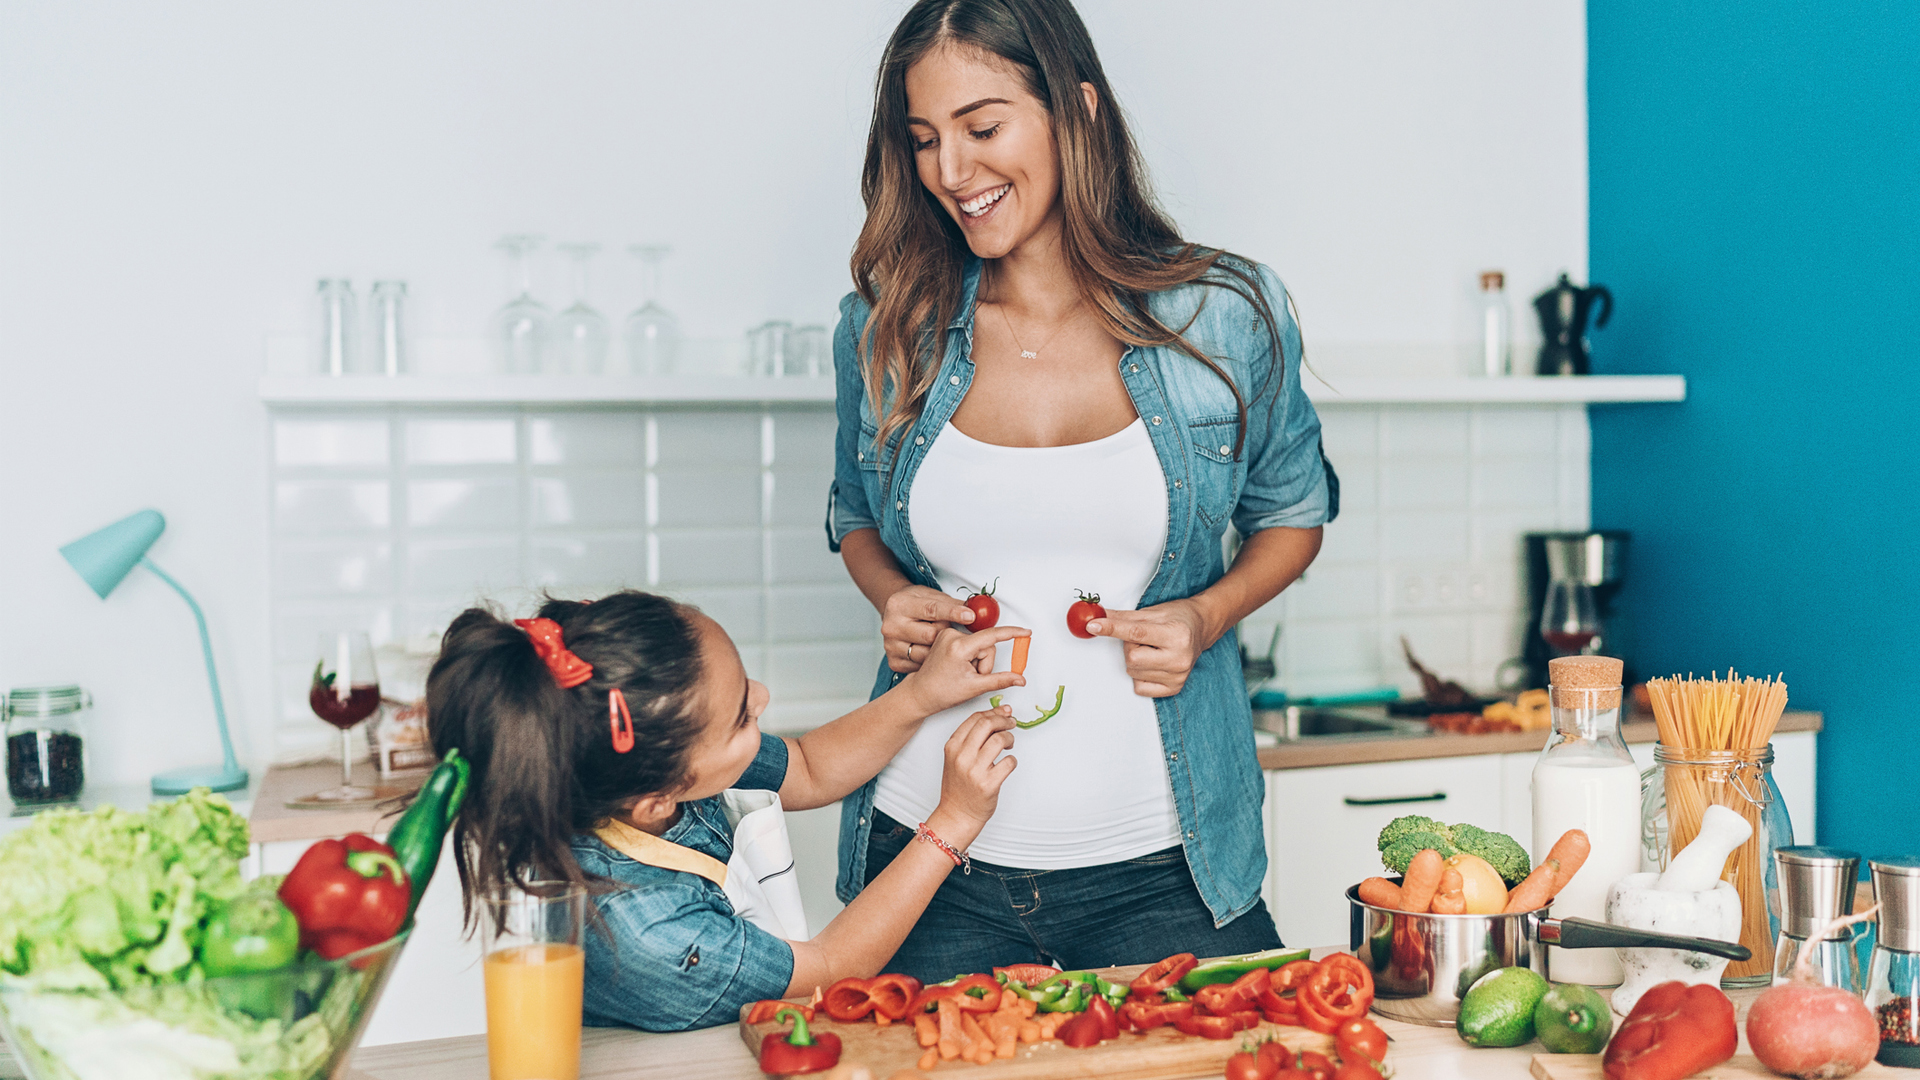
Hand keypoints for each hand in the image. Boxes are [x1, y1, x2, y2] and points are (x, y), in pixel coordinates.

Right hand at [881, 585, 975, 672]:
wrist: (895, 615)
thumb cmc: (916, 604)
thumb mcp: (932, 596)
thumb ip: (951, 603)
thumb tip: (974, 610)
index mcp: (899, 605)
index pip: (931, 610)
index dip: (952, 613)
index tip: (970, 616)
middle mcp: (891, 626)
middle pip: (930, 635)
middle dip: (946, 634)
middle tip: (953, 632)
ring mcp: (891, 646)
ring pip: (927, 654)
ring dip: (940, 651)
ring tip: (942, 645)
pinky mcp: (894, 662)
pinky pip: (920, 666)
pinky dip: (932, 663)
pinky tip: (934, 656)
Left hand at [899, 625, 1028, 715]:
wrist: (920, 693)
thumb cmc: (941, 692)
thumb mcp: (975, 688)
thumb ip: (1001, 681)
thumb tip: (1020, 679)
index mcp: (959, 646)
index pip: (992, 636)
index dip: (1012, 633)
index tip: (1026, 631)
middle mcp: (952, 635)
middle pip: (987, 645)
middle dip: (985, 663)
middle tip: (972, 677)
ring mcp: (948, 634)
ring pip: (980, 645)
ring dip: (978, 661)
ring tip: (963, 673)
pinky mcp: (947, 636)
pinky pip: (971, 643)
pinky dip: (970, 656)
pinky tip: (959, 666)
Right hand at [933, 706, 1017, 833]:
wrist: (957, 814)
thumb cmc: (958, 786)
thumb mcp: (955, 758)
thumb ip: (971, 738)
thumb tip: (997, 715)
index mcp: (952, 747)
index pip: (975, 719)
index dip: (993, 711)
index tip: (1004, 712)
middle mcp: (962, 757)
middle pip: (987, 724)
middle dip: (1003, 720)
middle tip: (1011, 723)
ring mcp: (975, 771)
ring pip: (1000, 740)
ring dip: (1009, 739)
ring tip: (1009, 745)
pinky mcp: (989, 784)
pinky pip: (1009, 762)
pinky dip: (1012, 760)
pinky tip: (1007, 764)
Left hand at [1084, 598, 1214, 697]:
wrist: (1201, 628)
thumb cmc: (1178, 618)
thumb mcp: (1152, 612)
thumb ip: (1122, 617)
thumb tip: (1096, 617)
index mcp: (1177, 634)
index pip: (1136, 633)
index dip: (1112, 629)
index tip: (1093, 626)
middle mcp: (1180, 658)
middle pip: (1132, 658)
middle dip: (1129, 646)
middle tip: (1143, 638)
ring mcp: (1178, 676)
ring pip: (1133, 672)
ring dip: (1135, 660)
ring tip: (1152, 649)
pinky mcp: (1174, 688)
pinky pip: (1139, 687)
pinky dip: (1140, 675)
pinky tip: (1153, 662)